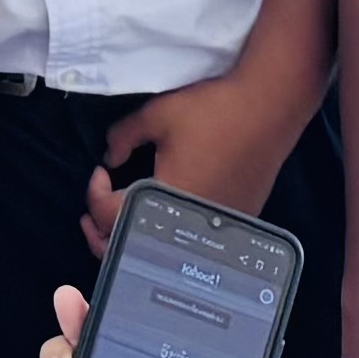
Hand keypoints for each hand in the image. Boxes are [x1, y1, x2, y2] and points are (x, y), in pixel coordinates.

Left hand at [90, 71, 312, 251]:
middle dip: (103, 235)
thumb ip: (123, 137)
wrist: (268, 107)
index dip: (94, 195)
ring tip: (119, 214)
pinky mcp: (233, 220)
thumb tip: (109, 158)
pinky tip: (159, 211)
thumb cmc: (212, 109)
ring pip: (162, 247)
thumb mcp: (156, 115)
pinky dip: (165, 231)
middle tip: (90, 215)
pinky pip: (190, 238)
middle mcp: (190, 221)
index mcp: (166, 197)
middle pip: (134, 250)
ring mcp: (214, 225)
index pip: (113, 216)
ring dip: (133, 235)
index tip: (98, 173)